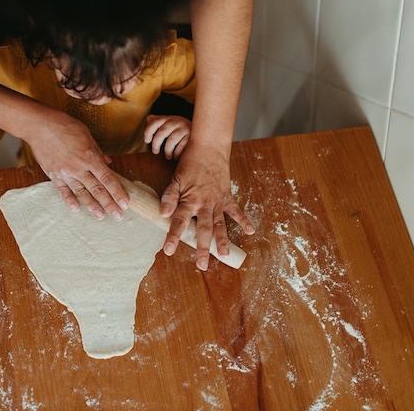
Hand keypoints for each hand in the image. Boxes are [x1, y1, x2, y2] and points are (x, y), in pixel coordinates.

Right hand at [25, 114, 129, 220]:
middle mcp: (79, 168)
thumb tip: (108, 162)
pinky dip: (69, 200)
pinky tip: (76, 209)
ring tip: (100, 216)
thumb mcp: (86, 135)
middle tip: (118, 216)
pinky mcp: (53, 175)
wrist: (39, 126)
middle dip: (109, 204)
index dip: (117, 192)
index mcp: (89, 157)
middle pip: (97, 189)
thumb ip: (97, 151)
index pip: (107, 178)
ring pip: (81, 193)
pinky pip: (62, 190)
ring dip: (91, 206)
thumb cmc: (64, 126)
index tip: (125, 203)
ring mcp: (65, 173)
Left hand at [144, 114, 190, 159]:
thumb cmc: (180, 130)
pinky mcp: (191, 137)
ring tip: (168, 156)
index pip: (154, 122)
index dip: (148, 132)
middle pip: (162, 132)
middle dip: (156, 144)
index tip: (147, 141)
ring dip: (167, 151)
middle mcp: (176, 121)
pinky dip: (176, 154)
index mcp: (168, 118)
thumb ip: (159, 122)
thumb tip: (149, 118)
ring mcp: (184, 128)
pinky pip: (180, 147)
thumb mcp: (169, 124)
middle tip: (155, 151)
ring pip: (171, 141)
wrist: (200, 132)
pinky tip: (176, 156)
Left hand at [159, 145, 254, 270]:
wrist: (209, 148)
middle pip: (202, 229)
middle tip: (201, 265)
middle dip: (202, 248)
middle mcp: (204, 204)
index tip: (168, 251)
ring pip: (220, 224)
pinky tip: (251, 231)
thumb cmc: (189, 164)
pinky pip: (236, 210)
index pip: (179, 222)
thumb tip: (162, 214)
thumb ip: (169, 197)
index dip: (173, 237)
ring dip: (222, 240)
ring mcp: (218, 201)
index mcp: (189, 200)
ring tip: (223, 255)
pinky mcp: (228, 196)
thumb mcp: (175, 179)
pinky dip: (244, 220)